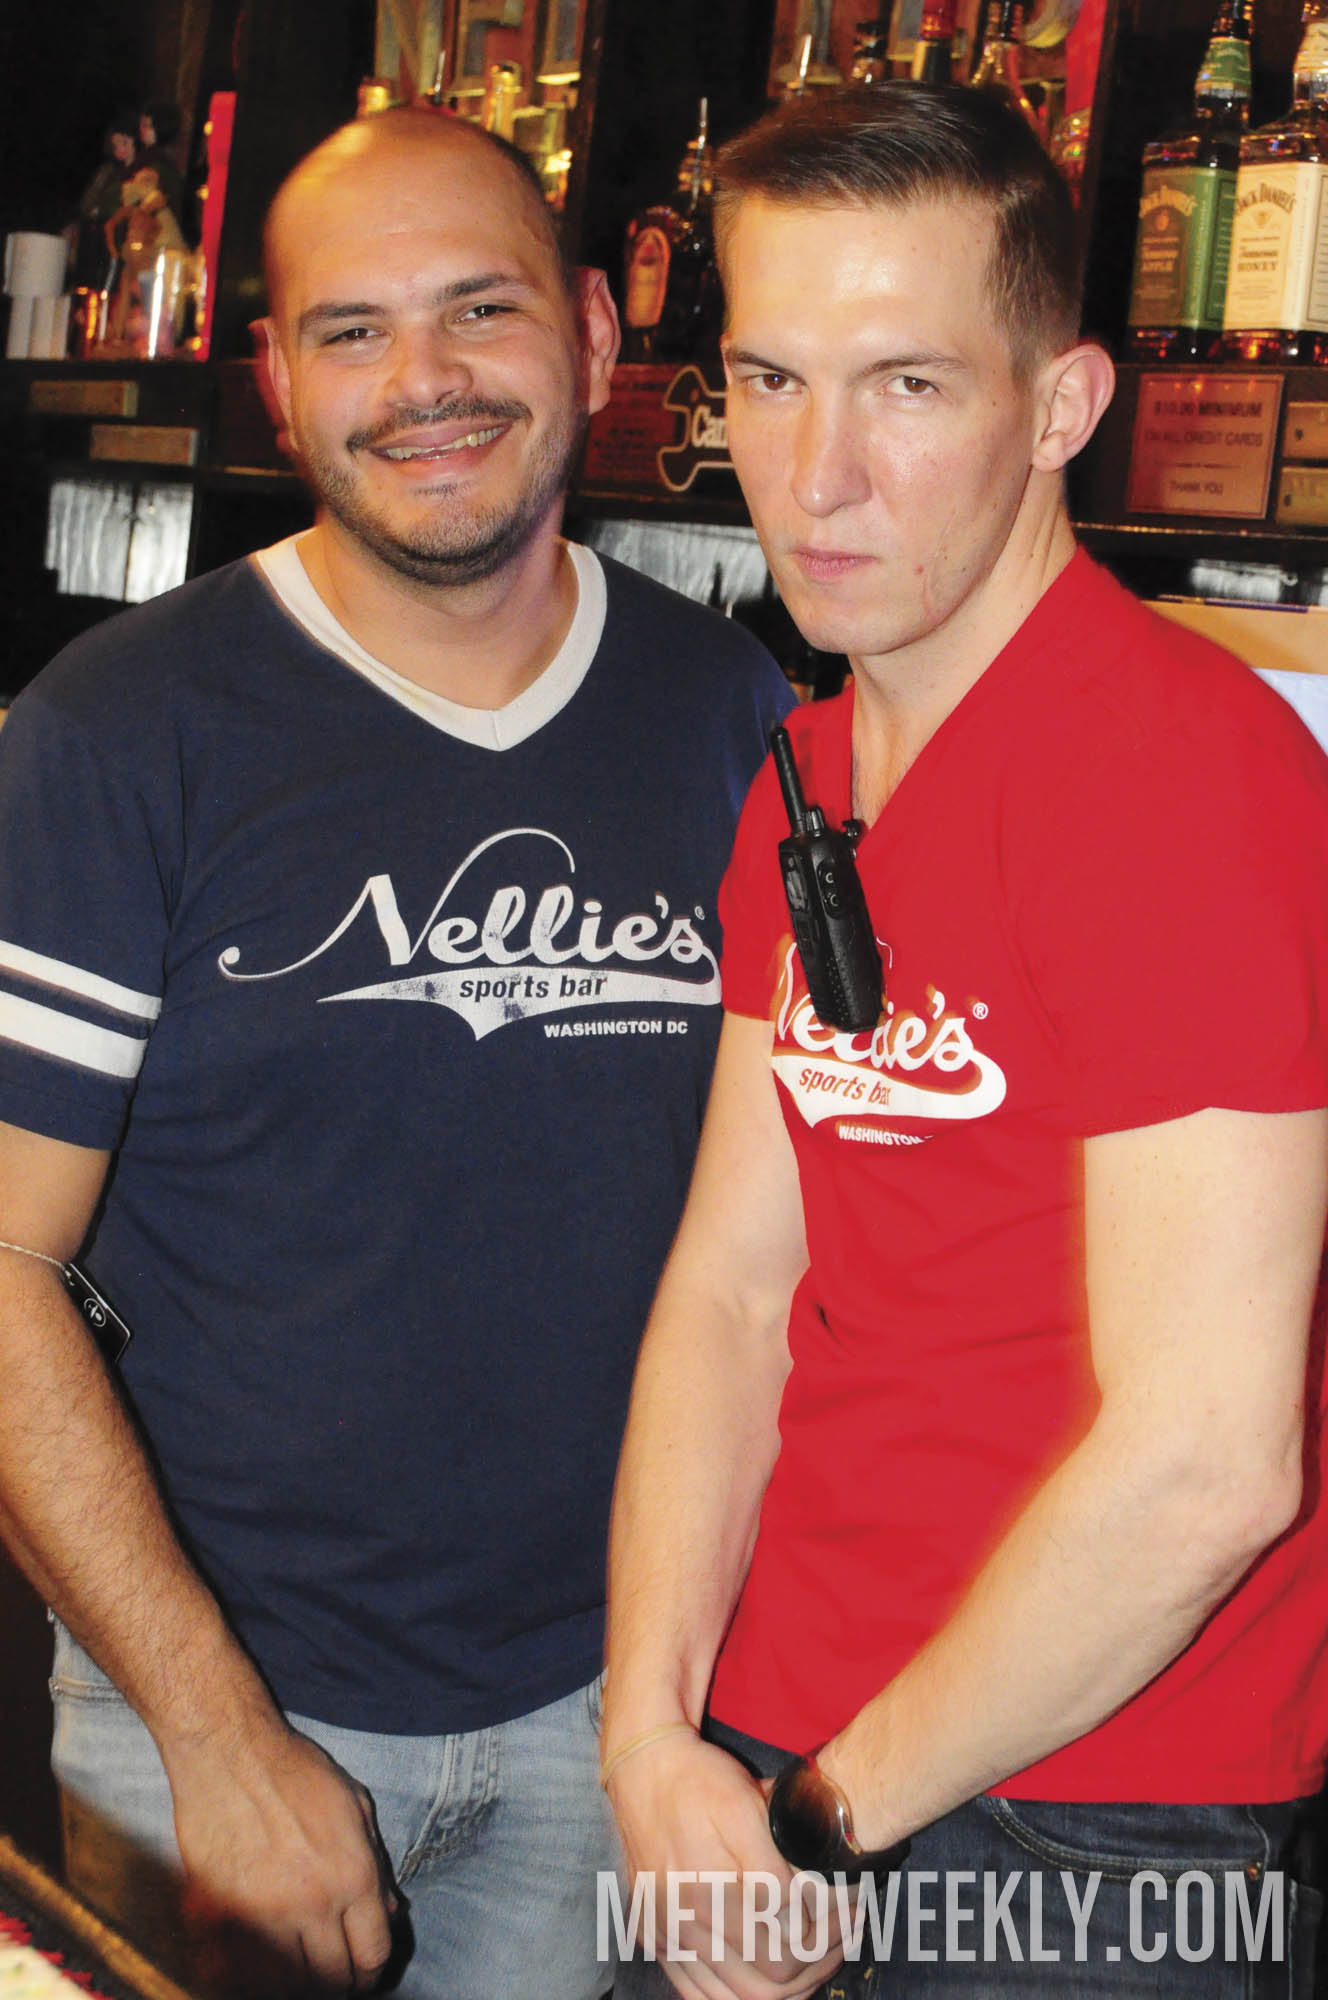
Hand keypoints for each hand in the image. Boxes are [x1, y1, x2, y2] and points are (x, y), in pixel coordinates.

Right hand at [164, 1712, 396, 1993]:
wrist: (229, 1751)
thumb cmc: (296, 1770)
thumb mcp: (355, 1806)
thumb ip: (376, 1864)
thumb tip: (389, 1912)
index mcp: (353, 1876)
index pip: (373, 1954)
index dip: (372, 1972)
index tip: (364, 1973)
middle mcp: (312, 1903)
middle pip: (333, 1979)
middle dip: (339, 1983)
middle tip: (334, 1977)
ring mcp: (262, 1914)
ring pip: (286, 1984)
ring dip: (296, 1983)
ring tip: (298, 1971)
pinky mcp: (217, 1916)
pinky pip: (236, 1973)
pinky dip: (250, 1976)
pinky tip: (258, 1964)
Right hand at [607, 1732, 843, 1999]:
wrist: (642, 1768)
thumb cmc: (699, 1781)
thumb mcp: (742, 1807)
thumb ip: (768, 1870)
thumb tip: (796, 1922)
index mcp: (707, 1893)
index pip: (781, 1955)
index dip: (824, 1941)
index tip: (850, 1914)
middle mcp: (682, 1925)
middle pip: (763, 1989)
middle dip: (814, 1967)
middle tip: (843, 1934)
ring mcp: (666, 1937)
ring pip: (733, 1998)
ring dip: (783, 1987)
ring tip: (816, 1956)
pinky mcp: (656, 1936)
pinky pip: (697, 1992)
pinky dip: (735, 1993)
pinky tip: (765, 1971)